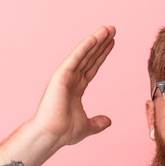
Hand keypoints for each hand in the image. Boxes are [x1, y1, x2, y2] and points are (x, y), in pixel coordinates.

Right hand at [30, 26, 115, 147]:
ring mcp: (65, 76)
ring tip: (108, 29)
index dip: (102, 55)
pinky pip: (75, 58)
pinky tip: (94, 38)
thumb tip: (109, 121)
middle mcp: (70, 80)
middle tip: (112, 30)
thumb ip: (98, 123)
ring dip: (95, 40)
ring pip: (83, 54)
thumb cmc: (64, 132)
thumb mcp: (88, 126)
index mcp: (76, 89)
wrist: (52, 136)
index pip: (92, 67)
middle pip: (89, 57)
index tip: (111, 44)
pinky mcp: (61, 76)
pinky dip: (84, 47)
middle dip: (101, 44)